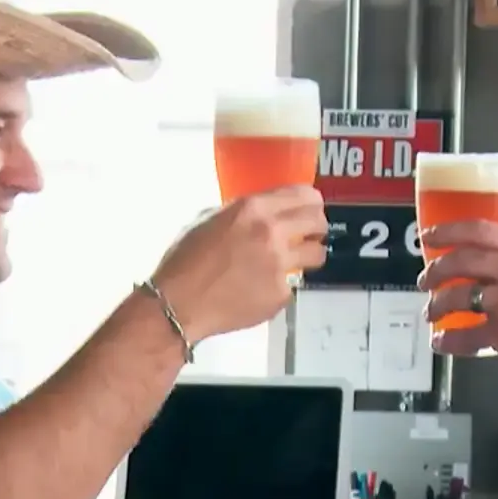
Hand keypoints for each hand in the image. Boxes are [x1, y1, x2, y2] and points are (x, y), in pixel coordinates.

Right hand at [151, 186, 327, 341]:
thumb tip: (263, 214)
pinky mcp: (281, 293)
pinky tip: (263, 288)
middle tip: (308, 234)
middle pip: (318, 221)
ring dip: (307, 256)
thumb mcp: (210, 220)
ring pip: (317, 254)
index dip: (310, 203)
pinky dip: (283, 284)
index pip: (304, 195)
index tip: (308, 210)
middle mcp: (273, 232)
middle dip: (316, 227)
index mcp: (253, 208)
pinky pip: (294, 284)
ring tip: (293, 262)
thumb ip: (242, 213)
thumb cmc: (185, 260)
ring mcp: (280, 264)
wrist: (179, 303)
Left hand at [417, 219, 497, 388]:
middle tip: (425, 280)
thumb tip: (483, 263)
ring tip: (431, 312)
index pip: (481, 230)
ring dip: (437, 305)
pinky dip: (447, 339)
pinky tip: (441, 341)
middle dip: (436, 270)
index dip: (448, 231)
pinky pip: (463, 334)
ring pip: (457, 296)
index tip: (429, 236)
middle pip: (462, 260)